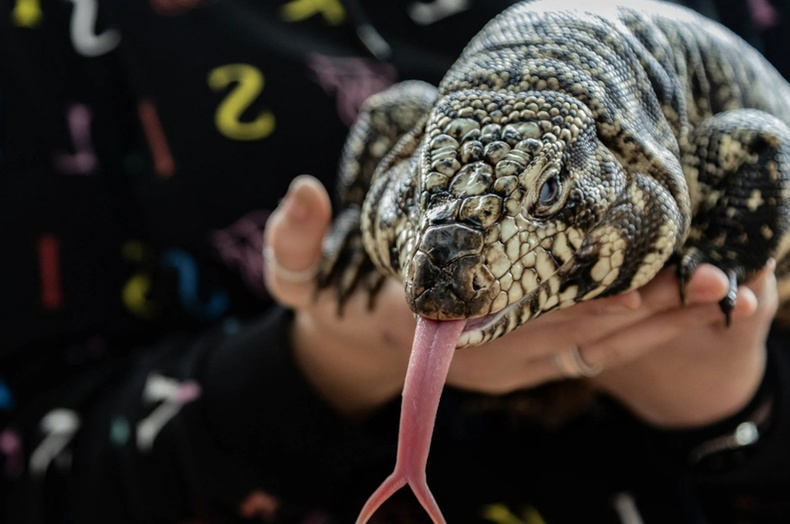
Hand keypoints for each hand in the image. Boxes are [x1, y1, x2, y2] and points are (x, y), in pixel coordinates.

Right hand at [264, 176, 774, 427]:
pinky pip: (582, 357)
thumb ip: (291, 240)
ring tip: (697, 290)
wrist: (348, 350)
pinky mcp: (518, 361)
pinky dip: (626, 337)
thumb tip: (299, 192)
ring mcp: (503, 363)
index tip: (623, 278)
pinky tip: (666, 306)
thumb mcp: (296, 278)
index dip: (568, 306)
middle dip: (628, 312)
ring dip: (643, 327)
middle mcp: (478, 353)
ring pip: (585, 351)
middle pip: (564, 338)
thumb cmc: (329, 305)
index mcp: (434, 329)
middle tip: (688, 276)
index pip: (510, 322)